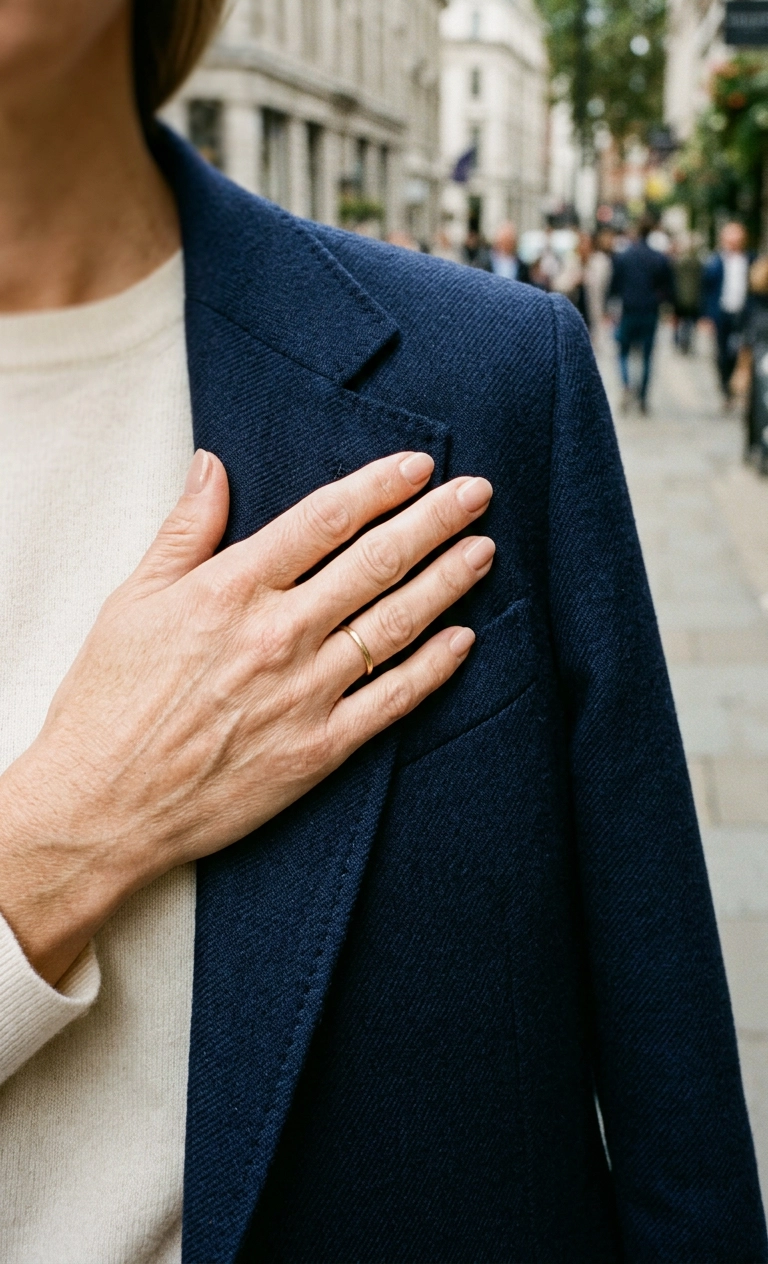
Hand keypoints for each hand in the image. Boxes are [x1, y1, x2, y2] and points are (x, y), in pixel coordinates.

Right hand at [0, 450, 493, 985]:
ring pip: (395, 624)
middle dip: (433, 521)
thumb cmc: (108, 703)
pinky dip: (434, 668)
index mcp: (231, 588)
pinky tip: (464, 640)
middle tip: (477, 493)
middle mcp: (278, 634)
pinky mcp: (319, 750)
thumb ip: (184, 529)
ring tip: (482, 550)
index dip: (380, 486)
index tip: (419, 465)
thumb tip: (212, 464)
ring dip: (446, 582)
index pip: (326, 519)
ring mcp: (305, 693)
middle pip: (375, 562)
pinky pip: (392, 700)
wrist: (101, 806)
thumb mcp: (132, 600)